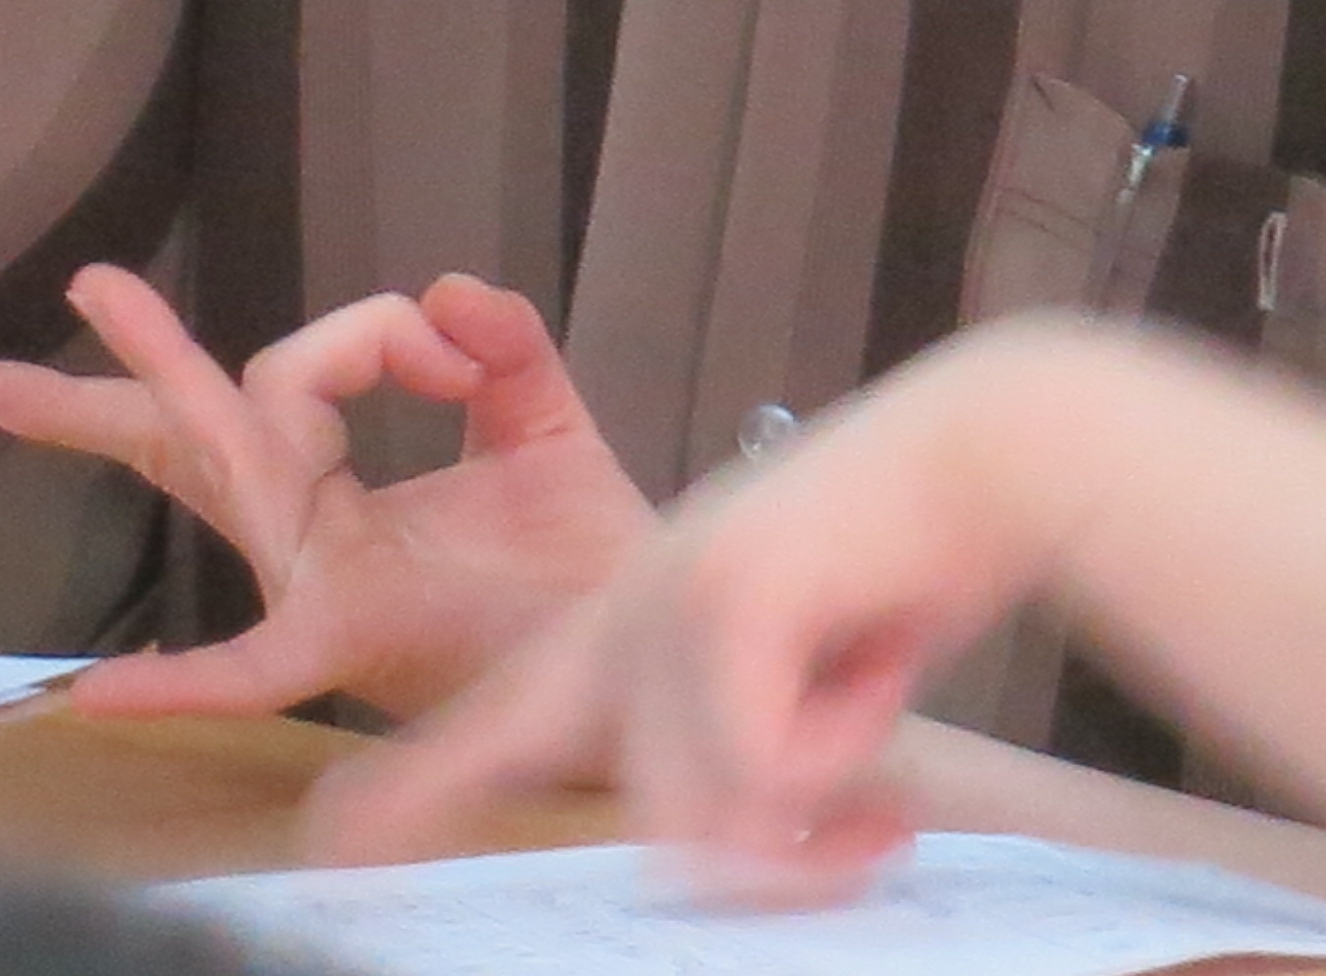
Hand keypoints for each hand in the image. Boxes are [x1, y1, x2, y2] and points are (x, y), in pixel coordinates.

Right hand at [0, 263, 655, 721]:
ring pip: (230, 461)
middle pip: (191, 436)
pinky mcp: (355, 635)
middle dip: (106, 386)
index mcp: (341, 484)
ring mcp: (318, 579)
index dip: (337, 336)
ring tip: (37, 355)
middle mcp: (311, 529)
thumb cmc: (578, 555)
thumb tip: (443, 288)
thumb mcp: (540, 423)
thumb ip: (502, 345)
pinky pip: (259, 663)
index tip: (442, 350)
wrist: (645, 634)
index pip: (279, 384)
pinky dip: (185, 682)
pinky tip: (101, 694)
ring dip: (154, 391)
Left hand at [306, 324, 1092, 901]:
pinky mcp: (714, 600)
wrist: (992, 456)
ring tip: (889, 730)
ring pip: (709, 814)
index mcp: (629, 624)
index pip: (495, 723)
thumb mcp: (806, 685)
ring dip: (822, 807)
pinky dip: (841, 741)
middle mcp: (623, 612)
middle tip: (873, 845)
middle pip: (654, 820)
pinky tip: (878, 658)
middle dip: (782, 869)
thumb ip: (745, 766)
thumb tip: (719, 856)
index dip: (410, 795)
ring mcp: (659, 600)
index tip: (333, 849)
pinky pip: (758, 767)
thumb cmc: (910, 566)